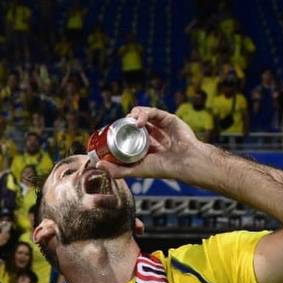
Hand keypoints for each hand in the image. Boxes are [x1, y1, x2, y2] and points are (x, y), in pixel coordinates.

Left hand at [93, 106, 207, 182]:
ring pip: (141, 114)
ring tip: (129, 122)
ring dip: (132, 115)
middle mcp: (151, 134)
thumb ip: (118, 170)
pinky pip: (153, 111)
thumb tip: (98, 165)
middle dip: (123, 121)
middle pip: (133, 122)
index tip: (109, 131)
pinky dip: (144, 113)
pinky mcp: (168, 118)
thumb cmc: (164, 169)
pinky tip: (139, 121)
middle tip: (116, 125)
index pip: (127, 133)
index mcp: (144, 145)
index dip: (118, 130)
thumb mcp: (136, 170)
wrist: (185, 163)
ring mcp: (159, 125)